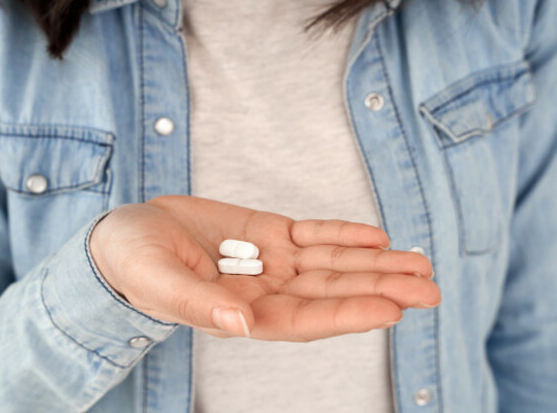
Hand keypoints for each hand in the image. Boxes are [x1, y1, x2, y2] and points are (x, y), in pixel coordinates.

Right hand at [89, 195, 439, 341]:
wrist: (126, 233)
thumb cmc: (133, 264)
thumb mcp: (159, 282)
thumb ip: (200, 305)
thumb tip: (241, 325)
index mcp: (243, 313)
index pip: (307, 319)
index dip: (350, 314)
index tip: (395, 307)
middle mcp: (267, 291)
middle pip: (333, 292)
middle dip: (381, 287)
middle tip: (430, 286)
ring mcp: (272, 260)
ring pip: (333, 263)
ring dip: (376, 261)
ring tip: (420, 261)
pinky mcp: (268, 231)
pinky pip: (313, 234)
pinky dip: (344, 234)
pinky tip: (376, 235)